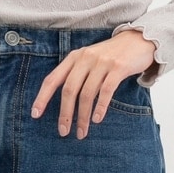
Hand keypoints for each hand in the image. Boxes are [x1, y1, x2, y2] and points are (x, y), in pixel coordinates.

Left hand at [30, 29, 155, 139]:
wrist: (138, 40)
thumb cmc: (111, 55)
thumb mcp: (89, 59)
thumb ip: (76, 74)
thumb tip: (64, 101)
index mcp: (74, 57)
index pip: (53, 79)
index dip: (42, 97)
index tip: (35, 114)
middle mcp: (85, 58)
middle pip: (69, 89)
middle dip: (65, 113)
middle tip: (64, 131)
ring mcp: (102, 62)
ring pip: (87, 93)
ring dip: (82, 116)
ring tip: (82, 132)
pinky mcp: (118, 67)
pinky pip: (106, 91)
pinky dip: (100, 107)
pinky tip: (97, 119)